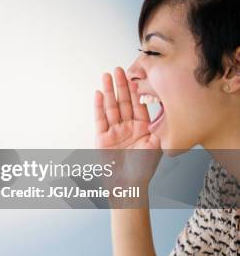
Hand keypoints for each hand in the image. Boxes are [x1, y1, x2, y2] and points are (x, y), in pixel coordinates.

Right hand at [94, 67, 161, 188]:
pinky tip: (99, 94)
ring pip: (111, 106)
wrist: (128, 185)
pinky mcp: (102, 137)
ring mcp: (114, 130)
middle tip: (118, 70)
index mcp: (142, 127)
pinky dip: (99, 106)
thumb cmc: (142, 169)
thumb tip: (157, 115)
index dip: (136, 90)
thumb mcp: (155, 148)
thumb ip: (156, 131)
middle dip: (120, 85)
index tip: (134, 76)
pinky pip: (100, 118)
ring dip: (108, 91)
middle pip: (123, 101)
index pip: (138, 104)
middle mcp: (127, 126)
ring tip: (106, 76)